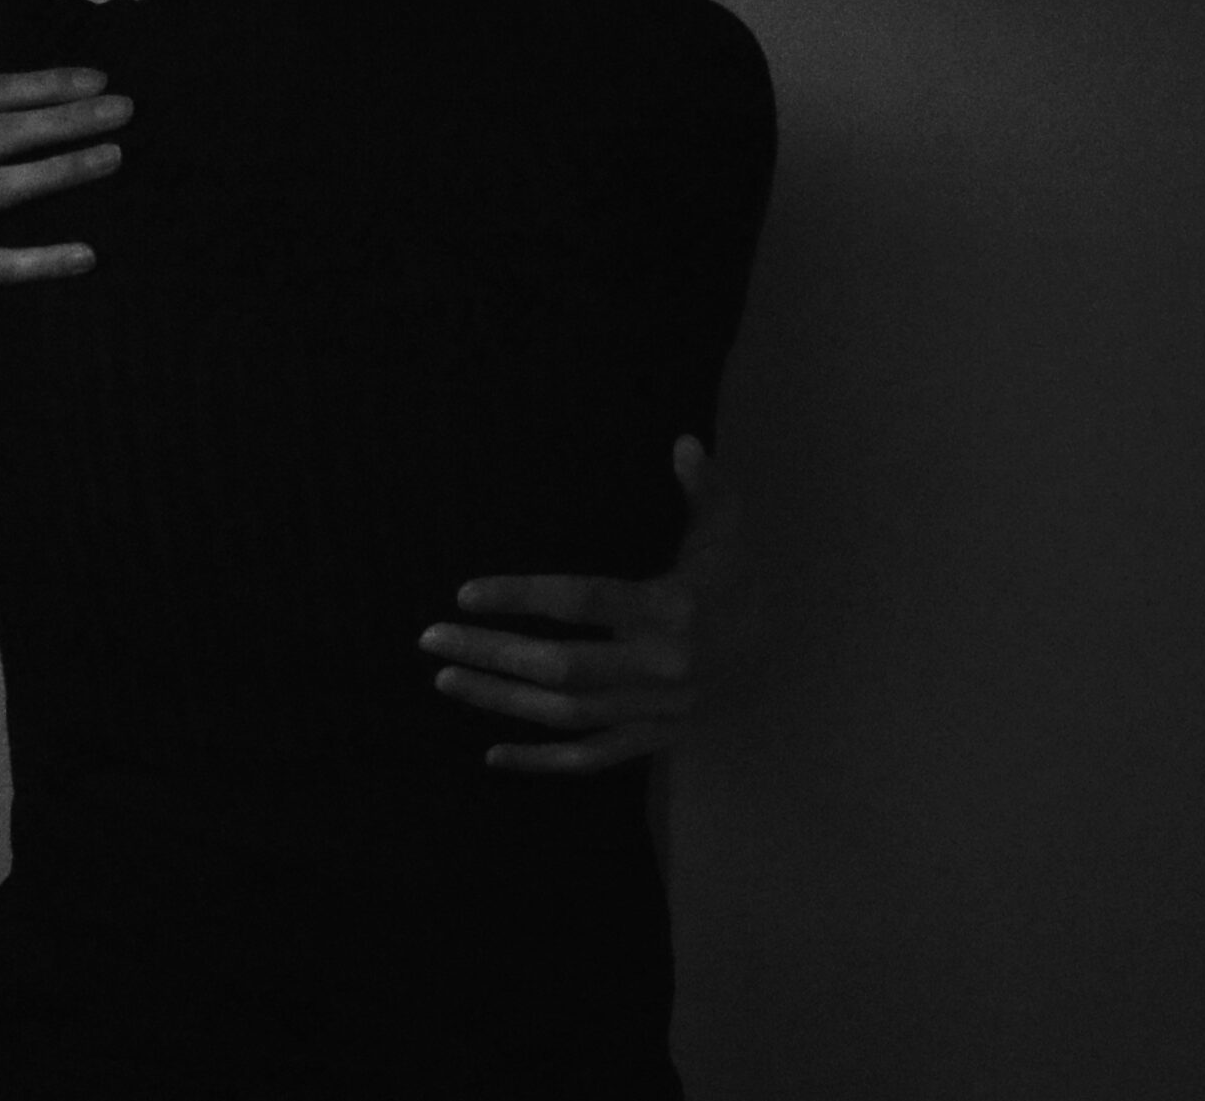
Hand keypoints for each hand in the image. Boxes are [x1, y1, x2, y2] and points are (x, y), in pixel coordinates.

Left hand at [417, 435, 760, 771]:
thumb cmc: (731, 572)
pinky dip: (543, 762)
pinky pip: (592, 758)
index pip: (584, 602)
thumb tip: (683, 441)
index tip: (464, 593)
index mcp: (672, 608)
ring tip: (445, 677)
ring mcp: (657, 710)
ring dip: (501, 700)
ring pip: (567, 714)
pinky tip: (494, 755)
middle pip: (562, 666)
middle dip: (492, 653)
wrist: (774, 646)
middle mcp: (661, 665)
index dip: (523, 596)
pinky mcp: (656, 739)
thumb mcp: (726, 522)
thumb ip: (704, 483)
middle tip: (430, 637)